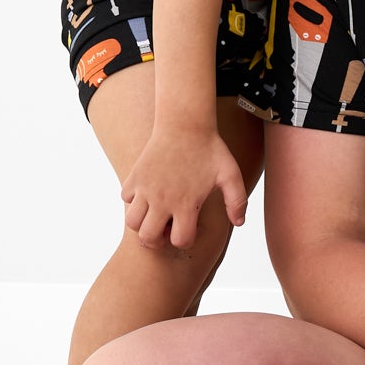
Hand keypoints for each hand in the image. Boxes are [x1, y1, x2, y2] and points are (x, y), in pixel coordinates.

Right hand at [121, 128, 247, 249]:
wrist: (185, 124)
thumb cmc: (210, 150)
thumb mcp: (231, 175)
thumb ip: (237, 201)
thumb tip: (239, 223)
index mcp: (186, 203)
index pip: (180, 240)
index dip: (185, 240)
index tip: (188, 229)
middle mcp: (162, 199)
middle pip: (147, 238)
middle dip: (157, 240)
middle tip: (167, 228)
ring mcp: (145, 188)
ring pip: (131, 222)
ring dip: (142, 223)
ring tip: (156, 214)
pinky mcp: (134, 176)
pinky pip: (125, 199)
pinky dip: (134, 201)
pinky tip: (150, 193)